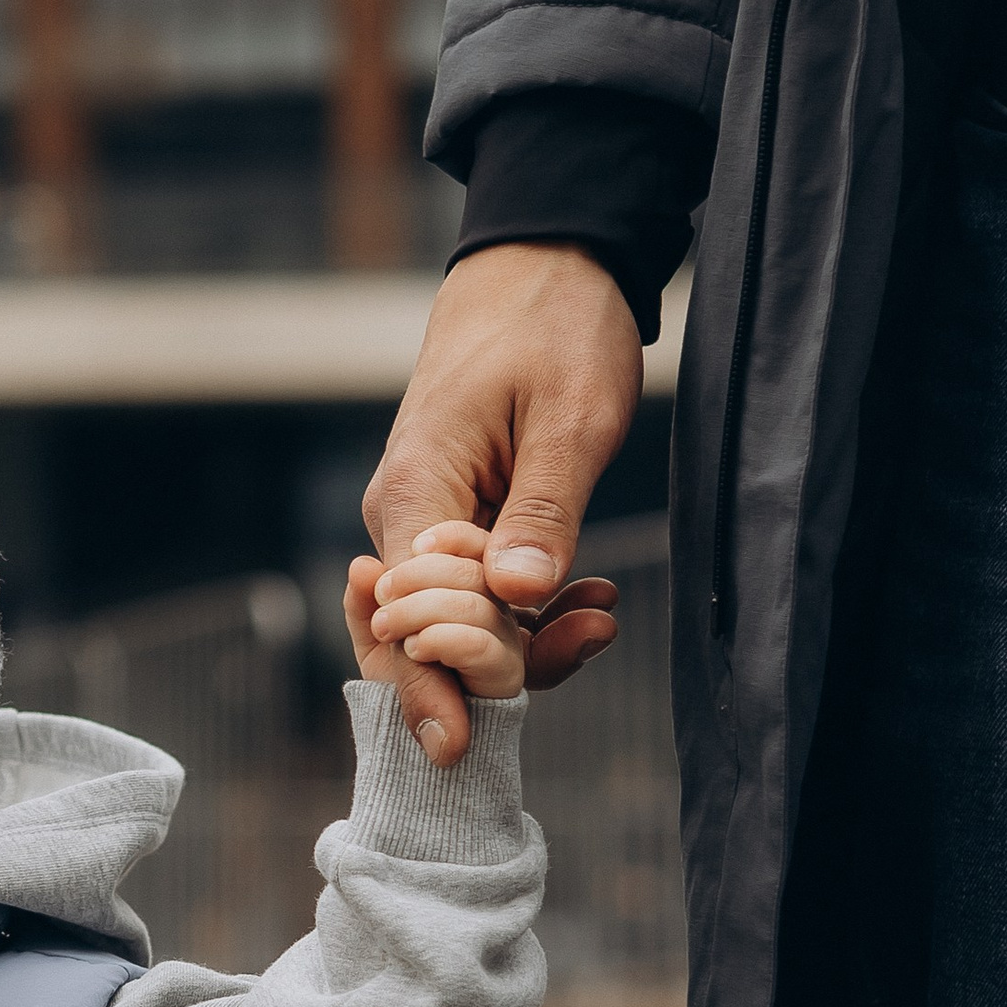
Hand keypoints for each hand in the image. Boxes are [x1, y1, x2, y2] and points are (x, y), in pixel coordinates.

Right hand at [358, 241, 643, 759]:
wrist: (543, 263)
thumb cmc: (553, 326)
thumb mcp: (569, 417)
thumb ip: (542, 514)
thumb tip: (516, 599)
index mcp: (412, 497)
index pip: (406, 620)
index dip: (432, 686)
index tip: (460, 744)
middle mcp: (403, 521)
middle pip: (422, 637)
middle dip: (493, 670)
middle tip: (589, 647)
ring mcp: (427, 524)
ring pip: (458, 620)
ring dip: (527, 638)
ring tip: (603, 616)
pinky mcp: (459, 523)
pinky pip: (481, 590)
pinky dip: (530, 608)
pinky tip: (590, 598)